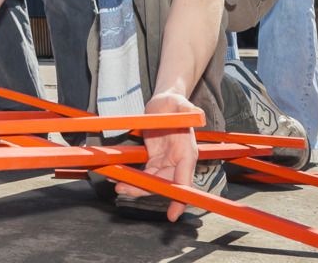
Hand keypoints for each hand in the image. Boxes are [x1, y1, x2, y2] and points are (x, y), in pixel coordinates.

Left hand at [114, 91, 203, 221]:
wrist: (165, 103)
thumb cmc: (175, 104)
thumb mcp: (180, 103)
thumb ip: (189, 109)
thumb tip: (199, 113)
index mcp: (188, 153)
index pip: (185, 180)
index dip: (180, 197)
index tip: (173, 214)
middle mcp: (179, 161)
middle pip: (164, 184)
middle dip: (145, 190)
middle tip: (124, 189)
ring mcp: (167, 162)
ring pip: (153, 181)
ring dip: (136, 186)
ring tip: (118, 186)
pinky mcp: (155, 159)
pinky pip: (145, 173)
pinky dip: (133, 177)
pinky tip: (118, 177)